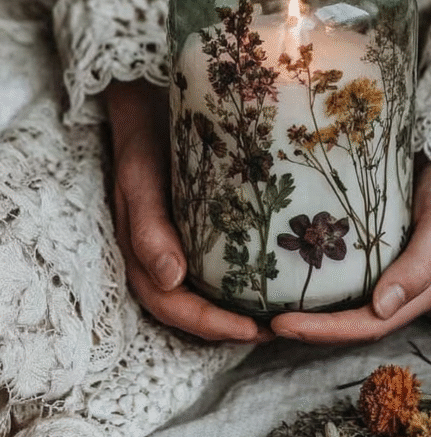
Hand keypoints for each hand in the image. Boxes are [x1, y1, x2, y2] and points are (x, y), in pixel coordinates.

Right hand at [104, 79, 273, 342]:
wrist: (150, 105)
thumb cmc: (144, 144)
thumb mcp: (140, 182)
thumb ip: (148, 229)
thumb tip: (172, 280)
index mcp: (143, 258)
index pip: (175, 308)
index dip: (212, 325)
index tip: (254, 331)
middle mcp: (162, 260)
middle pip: (195, 312)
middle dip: (233, 327)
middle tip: (280, 329)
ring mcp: (183, 247)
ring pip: (209, 295)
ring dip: (240, 311)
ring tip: (284, 314)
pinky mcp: (203, 230)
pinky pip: (222, 267)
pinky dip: (245, 281)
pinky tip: (277, 278)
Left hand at [270, 161, 430, 343]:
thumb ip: (418, 265)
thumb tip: (382, 308)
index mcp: (426, 291)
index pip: (370, 325)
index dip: (326, 331)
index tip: (284, 325)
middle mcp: (407, 286)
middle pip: (355, 320)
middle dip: (312, 327)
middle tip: (268, 322)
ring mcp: (394, 267)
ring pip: (350, 301)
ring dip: (315, 309)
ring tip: (272, 307)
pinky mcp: (382, 247)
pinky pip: (349, 273)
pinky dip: (322, 278)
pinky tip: (296, 270)